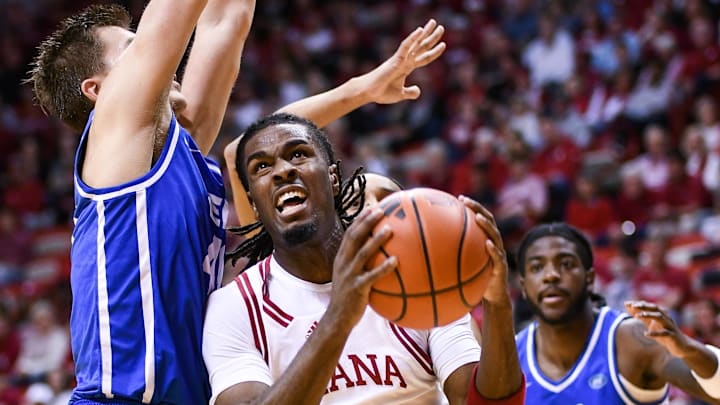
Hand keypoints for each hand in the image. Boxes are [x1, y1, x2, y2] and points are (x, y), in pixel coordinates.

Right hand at [327, 208, 397, 329]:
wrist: (337, 318)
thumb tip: (383, 256)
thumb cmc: (349, 298)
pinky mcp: (356, 288)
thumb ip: (362, 266)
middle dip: (367, 222)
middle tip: (382, 211)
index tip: (372, 208)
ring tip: (390, 229)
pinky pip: (372, 276)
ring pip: (362, 253)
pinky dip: (384, 267)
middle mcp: (343, 263)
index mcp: (342, 259)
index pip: (349, 234)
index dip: (360, 220)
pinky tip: (396, 261)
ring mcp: (349, 275)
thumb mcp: (351, 277)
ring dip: (376, 240)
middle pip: (354, 237)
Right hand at [358, 19, 445, 104]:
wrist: (369, 92)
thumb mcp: (400, 94)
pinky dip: (413, 38)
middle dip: (431, 37)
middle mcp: (405, 60)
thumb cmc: (382, 92)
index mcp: (407, 67)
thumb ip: (410, 92)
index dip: (434, 51)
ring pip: (415, 43)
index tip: (443, 44)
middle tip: (441, 27)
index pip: (424, 57)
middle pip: (421, 46)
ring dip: (425, 33)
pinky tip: (420, 30)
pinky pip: (405, 46)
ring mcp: (400, 58)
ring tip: (434, 23)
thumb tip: (418, 91)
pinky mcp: (395, 59)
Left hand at [458, 195, 511, 305]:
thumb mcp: (461, 266)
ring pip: (494, 236)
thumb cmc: (474, 279)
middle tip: (466, 202)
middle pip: (488, 221)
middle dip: (478, 209)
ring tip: (478, 218)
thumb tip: (426, 252)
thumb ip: (451, 256)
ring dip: (487, 226)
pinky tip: (487, 245)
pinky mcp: (501, 267)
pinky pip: (498, 257)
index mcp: (484, 240)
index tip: (460, 198)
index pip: (479, 219)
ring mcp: (499, 254)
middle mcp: (493, 244)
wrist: (491, 297)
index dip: (472, 207)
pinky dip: (493, 250)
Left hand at [625, 300, 689, 357]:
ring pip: (660, 317)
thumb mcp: (651, 324)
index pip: (649, 306)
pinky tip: (645, 334)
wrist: (681, 347)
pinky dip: (654, 333)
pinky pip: (664, 333)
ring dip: (649, 315)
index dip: (638, 304)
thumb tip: (629, 307)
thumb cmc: (664, 334)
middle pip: (655, 308)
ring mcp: (670, 326)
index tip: (627, 303)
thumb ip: (642, 316)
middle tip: (633, 306)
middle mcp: (666, 318)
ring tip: (637, 316)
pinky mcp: (672, 335)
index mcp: (661, 314)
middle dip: (644, 306)